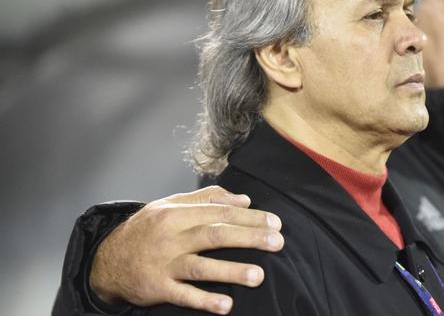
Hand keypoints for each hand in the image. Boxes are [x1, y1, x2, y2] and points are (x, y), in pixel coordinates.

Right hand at [90, 186, 283, 314]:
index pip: (220, 212)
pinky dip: (205, 301)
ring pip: (202, 267)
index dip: (249, 217)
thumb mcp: (169, 205)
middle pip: (215, 235)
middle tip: (278, 243)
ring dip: (232, 271)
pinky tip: (227, 305)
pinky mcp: (157, 289)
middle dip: (250, 238)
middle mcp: (170, 237)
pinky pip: (184, 296)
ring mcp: (164, 264)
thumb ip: (206, 199)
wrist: (107, 260)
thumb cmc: (146, 229)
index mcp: (175, 214)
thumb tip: (243, 199)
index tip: (275, 223)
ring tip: (259, 275)